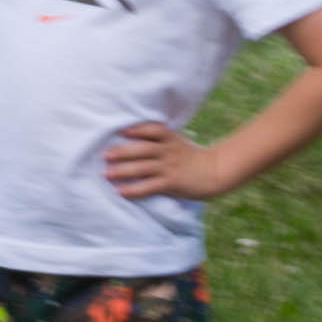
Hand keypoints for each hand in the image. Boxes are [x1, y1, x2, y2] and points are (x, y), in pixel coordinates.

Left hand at [101, 121, 229, 200]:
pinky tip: (121, 192)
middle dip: (123, 151)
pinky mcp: (172, 183)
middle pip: (143, 149)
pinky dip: (134, 189)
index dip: (137, 129)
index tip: (120, 130)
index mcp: (170, 138)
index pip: (153, 129)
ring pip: (143, 167)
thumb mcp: (177, 143)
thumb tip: (132, 135)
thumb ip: (159, 140)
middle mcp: (168, 151)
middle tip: (105, 155)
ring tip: (106, 173)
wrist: (216, 171)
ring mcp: (170, 167)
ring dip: (123, 171)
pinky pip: (149, 186)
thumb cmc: (191, 157)